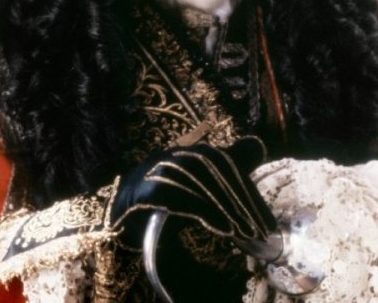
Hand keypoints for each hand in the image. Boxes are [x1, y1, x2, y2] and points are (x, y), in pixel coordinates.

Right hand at [110, 137, 276, 248]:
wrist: (111, 214)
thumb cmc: (158, 199)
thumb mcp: (192, 180)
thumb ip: (221, 167)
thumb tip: (258, 145)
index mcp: (189, 150)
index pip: (227, 165)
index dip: (248, 193)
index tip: (266, 221)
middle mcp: (175, 155)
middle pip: (218, 172)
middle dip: (243, 203)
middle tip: (261, 230)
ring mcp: (160, 169)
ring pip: (204, 185)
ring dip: (228, 210)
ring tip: (246, 233)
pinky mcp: (148, 189)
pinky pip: (185, 200)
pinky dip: (207, 214)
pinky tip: (224, 230)